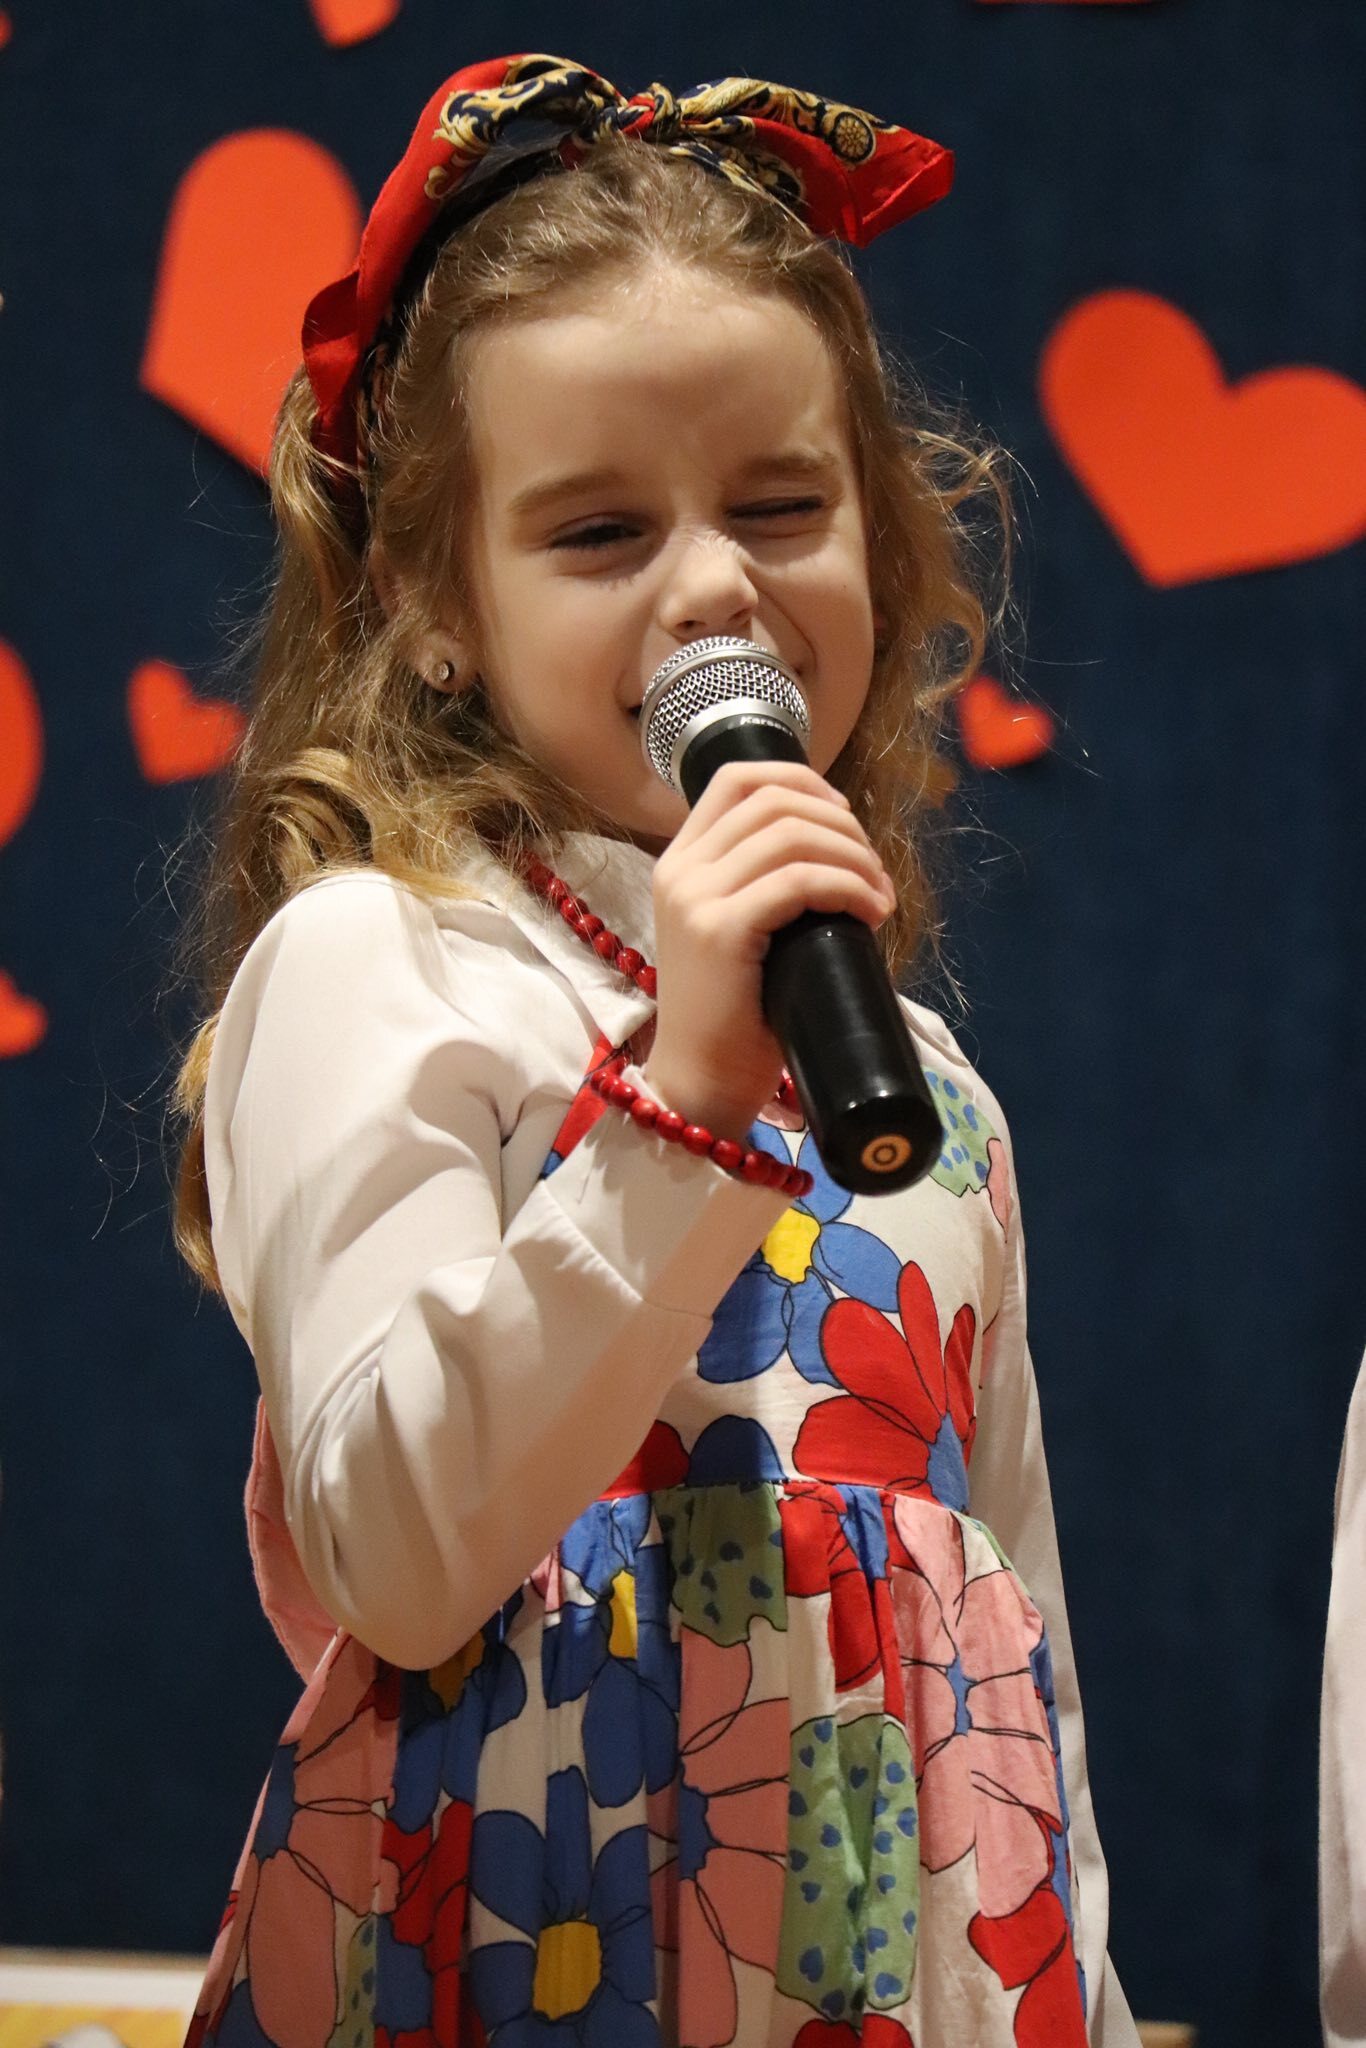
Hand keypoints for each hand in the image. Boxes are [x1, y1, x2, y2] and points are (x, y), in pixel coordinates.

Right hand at [642, 761, 896, 1141]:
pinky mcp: (718, 930)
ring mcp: (694, 898)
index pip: (737, 778)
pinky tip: (870, 912)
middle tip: (874, 870)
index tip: (845, 818)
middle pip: (775, 799)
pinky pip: (799, 880)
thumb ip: (763, 887)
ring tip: (879, 896)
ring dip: (854, 856)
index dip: (803, 782)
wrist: (703, 1083)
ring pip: (792, 835)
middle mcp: (679, 869)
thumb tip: (840, 854)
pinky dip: (847, 886)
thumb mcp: (741, 933)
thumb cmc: (734, 1018)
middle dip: (842, 823)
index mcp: (680, 862)